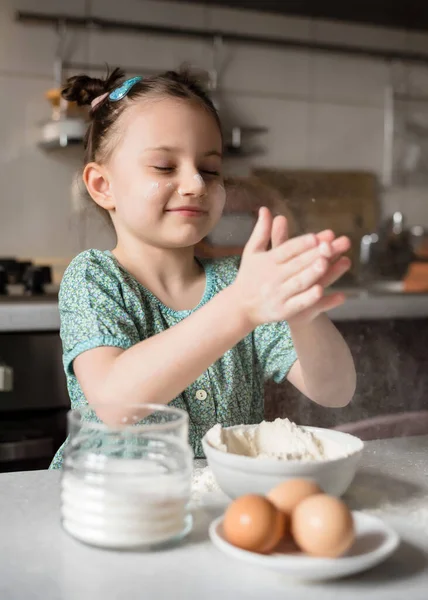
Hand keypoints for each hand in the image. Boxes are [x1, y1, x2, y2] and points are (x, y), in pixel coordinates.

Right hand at [232, 207, 350, 327]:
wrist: (240, 306)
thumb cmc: (250, 276)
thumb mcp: (252, 252)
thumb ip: (261, 231)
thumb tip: (265, 209)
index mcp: (267, 261)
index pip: (286, 250)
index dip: (300, 243)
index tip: (315, 237)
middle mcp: (272, 277)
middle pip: (295, 264)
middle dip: (313, 255)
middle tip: (329, 246)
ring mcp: (278, 294)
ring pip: (298, 283)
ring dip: (311, 273)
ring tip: (325, 263)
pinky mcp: (282, 310)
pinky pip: (297, 304)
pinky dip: (308, 298)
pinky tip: (321, 291)